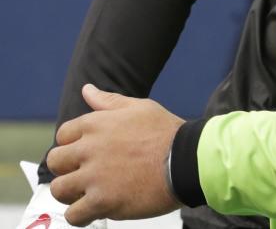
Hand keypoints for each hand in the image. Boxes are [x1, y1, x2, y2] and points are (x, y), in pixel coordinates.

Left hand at [46, 85, 182, 225]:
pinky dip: (81, 216)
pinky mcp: (102, 201)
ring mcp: (94, 176)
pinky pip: (73, 215)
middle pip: (56, 161)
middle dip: (67, 168)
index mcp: (97, 124)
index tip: (87, 153)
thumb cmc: (168, 134)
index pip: (64, 135)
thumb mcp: (141, 108)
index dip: (74, 145)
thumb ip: (109, 101)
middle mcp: (90, 148)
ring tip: (89, 194)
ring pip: (59, 189)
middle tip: (86, 174)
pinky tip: (96, 209)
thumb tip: (88, 90)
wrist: (188, 161)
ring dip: (71, 194)